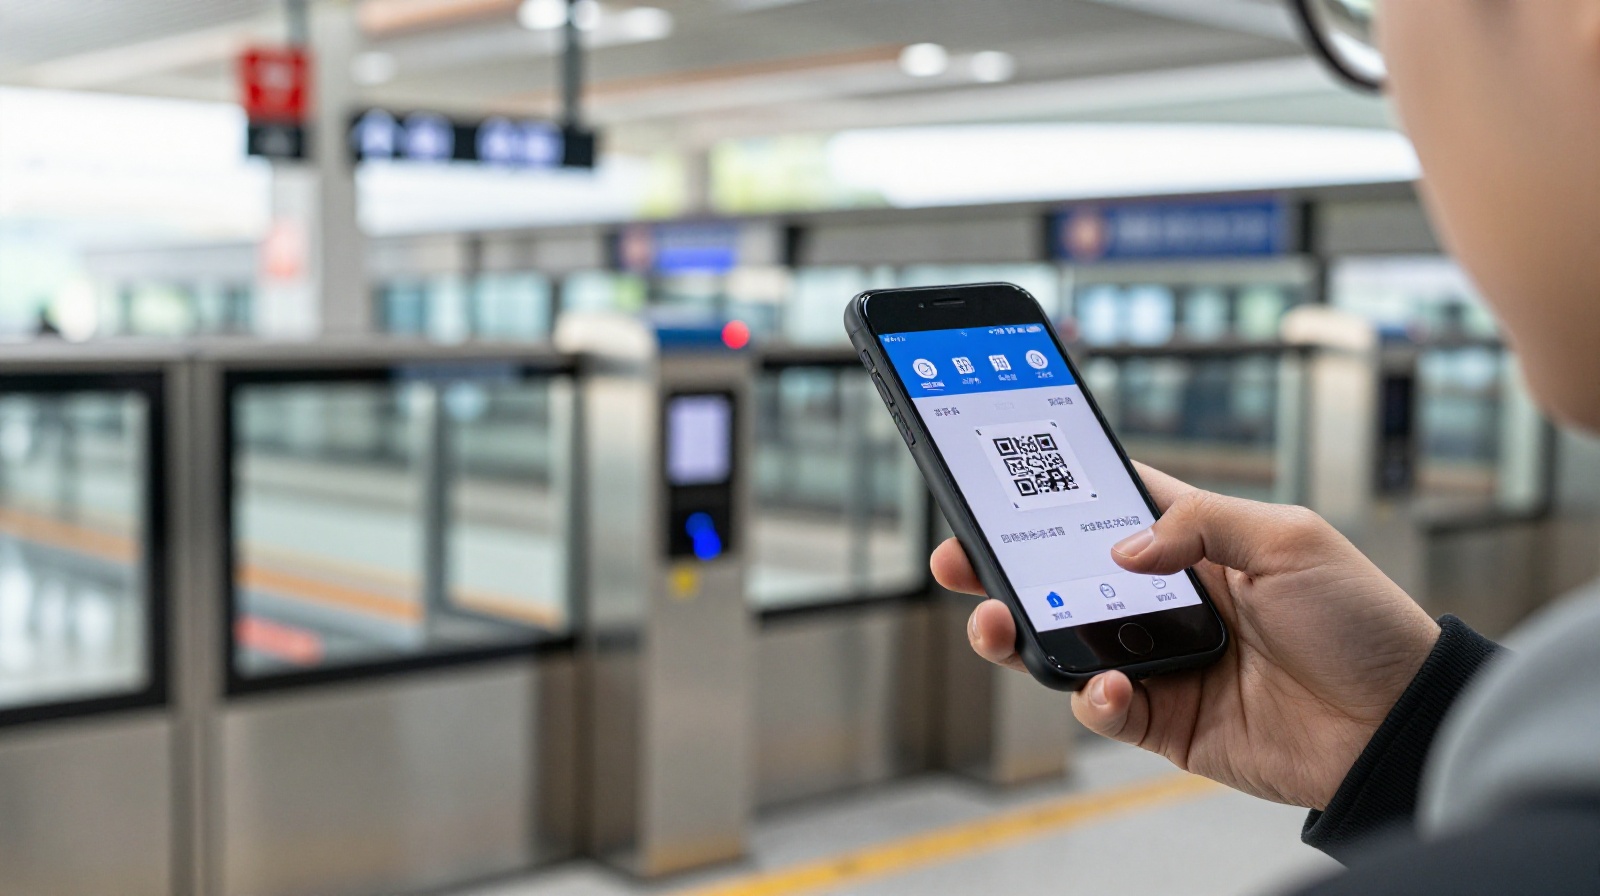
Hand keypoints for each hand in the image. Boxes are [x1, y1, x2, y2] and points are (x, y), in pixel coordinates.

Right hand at [933, 463, 1439, 809]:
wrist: (1398, 725)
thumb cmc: (1361, 622)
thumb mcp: (1289, 539)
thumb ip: (1200, 524)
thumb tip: (1119, 546)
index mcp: (1196, 546)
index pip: (1107, 509)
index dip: (1051, 494)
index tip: (996, 480)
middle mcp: (1169, 601)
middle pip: (1064, 577)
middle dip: (1003, 567)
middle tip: (958, 557)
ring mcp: (1163, 663)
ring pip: (1066, 645)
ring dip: (1022, 633)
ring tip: (997, 621)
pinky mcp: (1168, 722)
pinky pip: (1106, 709)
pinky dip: (1094, 698)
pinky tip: (1110, 685)